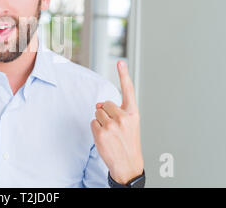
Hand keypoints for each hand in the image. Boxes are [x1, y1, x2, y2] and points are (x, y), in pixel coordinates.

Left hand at [90, 61, 143, 184]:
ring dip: (100, 122)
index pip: (128, 90)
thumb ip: (116, 111)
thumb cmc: (128, 143)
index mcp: (133, 113)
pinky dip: (95, 129)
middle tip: (114, 128)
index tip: (120, 62)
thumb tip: (97, 105)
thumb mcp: (128, 125)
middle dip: (105, 113)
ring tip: (110, 134)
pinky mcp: (101, 132)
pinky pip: (92, 123)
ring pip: (97, 113)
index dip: (124, 75)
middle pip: (105, 104)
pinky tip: (105, 138)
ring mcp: (112, 125)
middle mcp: (123, 117)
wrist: (128, 164)